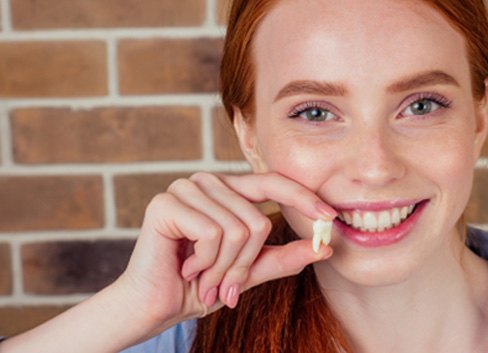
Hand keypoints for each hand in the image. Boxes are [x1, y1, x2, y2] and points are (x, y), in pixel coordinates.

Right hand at [116, 172, 335, 334]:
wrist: (155, 306)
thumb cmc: (201, 286)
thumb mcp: (250, 271)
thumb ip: (285, 257)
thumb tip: (325, 247)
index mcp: (229, 191)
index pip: (274, 182)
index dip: (304, 198)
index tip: (331, 218)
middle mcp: (209, 182)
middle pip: (257, 220)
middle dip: (244, 264)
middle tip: (224, 286)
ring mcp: (186, 188)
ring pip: (237, 229)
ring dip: (223, 268)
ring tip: (202, 278)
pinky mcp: (167, 202)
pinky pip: (213, 233)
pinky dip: (206, 262)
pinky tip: (187, 267)